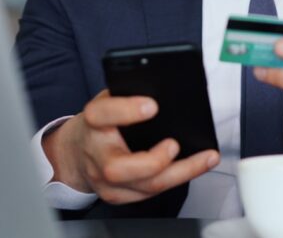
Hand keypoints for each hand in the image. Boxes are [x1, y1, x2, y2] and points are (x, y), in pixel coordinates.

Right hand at [41, 90, 219, 204]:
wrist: (75, 153)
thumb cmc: (99, 123)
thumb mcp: (107, 100)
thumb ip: (129, 95)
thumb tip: (166, 87)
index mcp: (92, 122)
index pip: (102, 115)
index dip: (126, 110)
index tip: (152, 105)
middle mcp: (96, 155)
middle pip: (118, 168)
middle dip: (152, 160)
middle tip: (175, 145)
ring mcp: (106, 181)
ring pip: (144, 186)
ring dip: (181, 172)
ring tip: (206, 158)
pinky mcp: (118, 196)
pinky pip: (151, 193)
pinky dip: (177, 179)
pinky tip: (196, 167)